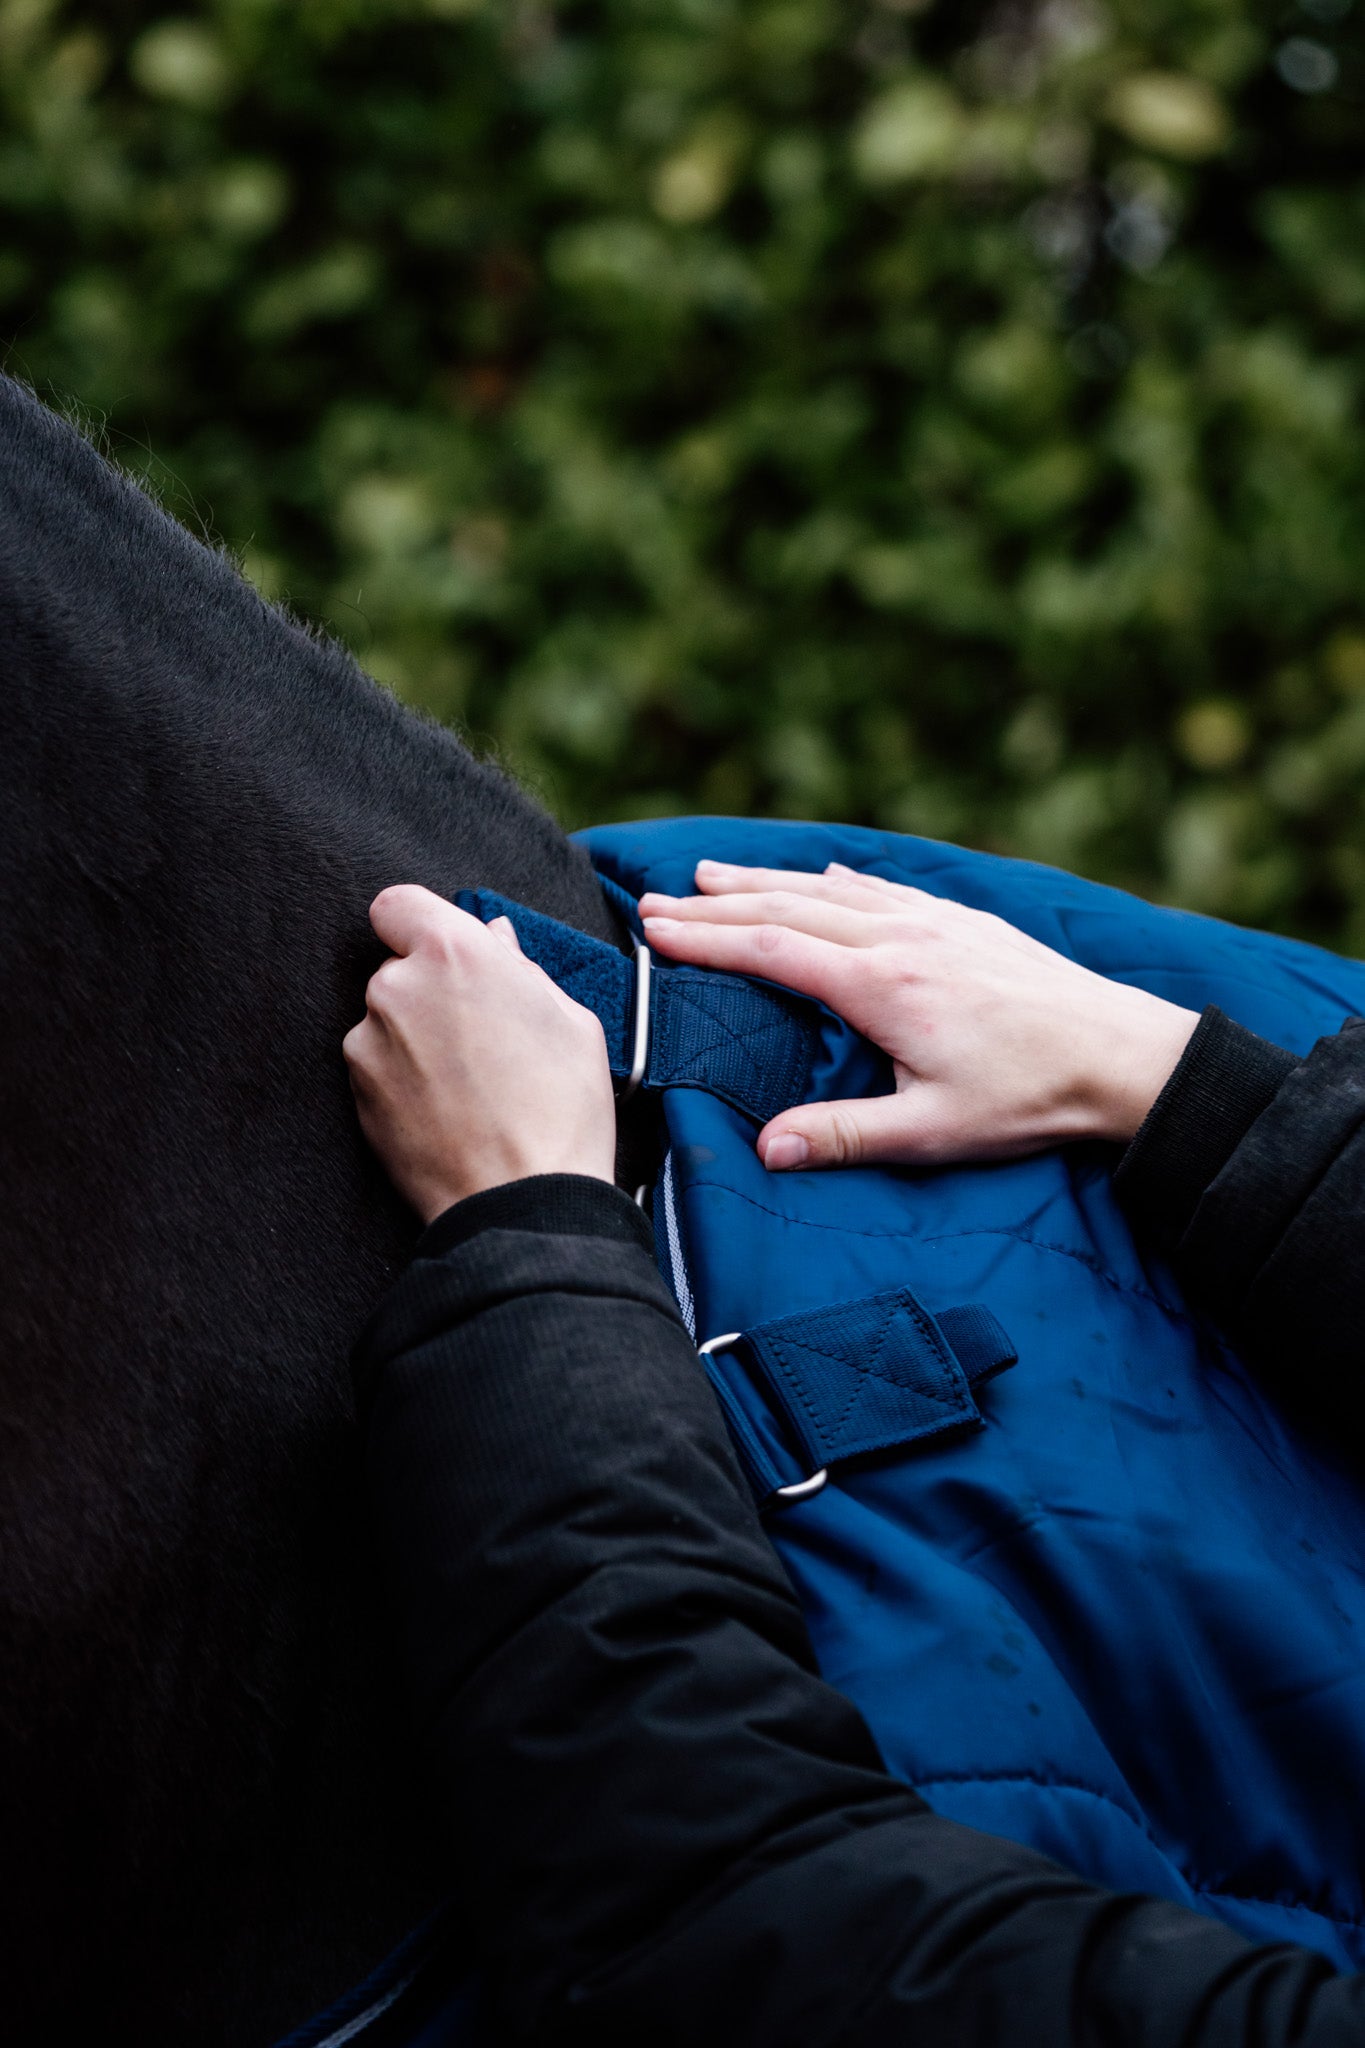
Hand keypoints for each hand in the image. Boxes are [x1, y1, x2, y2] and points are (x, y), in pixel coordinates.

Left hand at [344, 886, 616, 1219]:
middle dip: (431, 988)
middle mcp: (398, 987)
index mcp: (456, 953)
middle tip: (483, 1032)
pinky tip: (446, 1109)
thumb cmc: (560, 1110)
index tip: (445, 951)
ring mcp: (369, 1041)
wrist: (522, 1201)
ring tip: (469, 1082)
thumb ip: (520, 969)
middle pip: (398, 966)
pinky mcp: (355, 1091)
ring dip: (416, 1035)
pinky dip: (402, 1077)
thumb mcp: (570, 1021)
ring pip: (387, 1018)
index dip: (420, 925)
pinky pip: (377, 1064)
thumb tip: (494, 941)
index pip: (398, 903)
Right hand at [639, 862, 1197, 1171]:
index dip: (705, 940)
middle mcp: (902, 938)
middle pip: (788, 908)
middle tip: (655, 901)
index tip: (654, 931)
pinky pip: (881, 887)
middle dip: (716, 905)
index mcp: (882, 986)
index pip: (771, 950)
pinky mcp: (965, 921)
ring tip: (712, 874)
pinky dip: (834, 879)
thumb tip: (766, 1150)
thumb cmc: (1030, 1098)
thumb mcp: (931, 1133)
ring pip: (831, 888)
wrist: (1123, 1055)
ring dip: (766, 881)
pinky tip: (820, 873)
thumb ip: (843, 1136)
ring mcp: (935, 921)